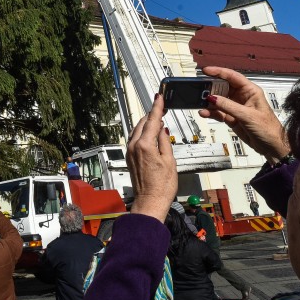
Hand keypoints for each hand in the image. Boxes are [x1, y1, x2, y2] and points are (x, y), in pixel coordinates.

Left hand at [127, 93, 176, 221]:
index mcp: (145, 145)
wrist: (150, 201)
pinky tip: (149, 134)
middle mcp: (134, 146)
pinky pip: (134, 139)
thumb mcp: (170, 161)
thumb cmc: (162, 186)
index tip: (159, 97)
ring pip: (137, 130)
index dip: (157, 107)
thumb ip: (165, 142)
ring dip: (146, 123)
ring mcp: (130, 152)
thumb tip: (163, 130)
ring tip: (157, 119)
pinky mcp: (129, 158)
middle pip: (142, 123)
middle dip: (152, 115)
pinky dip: (142, 133)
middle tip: (161, 107)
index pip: (152, 120)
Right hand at [199, 65, 289, 160]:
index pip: (233, 77)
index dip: (219, 72)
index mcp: (250, 91)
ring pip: (219, 101)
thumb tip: (212, 98)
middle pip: (223, 87)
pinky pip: (219, 113)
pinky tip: (204, 113)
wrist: (272, 147)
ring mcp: (236, 108)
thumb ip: (229, 106)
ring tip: (199, 102)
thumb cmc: (268, 128)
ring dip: (209, 102)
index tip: (206, 71)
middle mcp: (242, 97)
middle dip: (211, 87)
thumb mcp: (247, 115)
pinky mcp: (232, 118)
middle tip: (200, 88)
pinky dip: (211, 112)